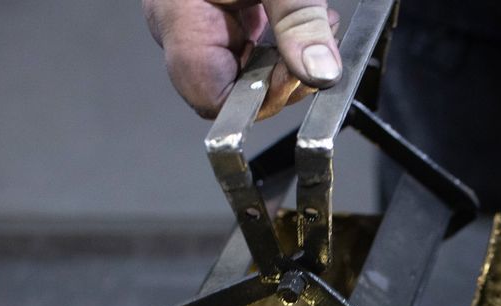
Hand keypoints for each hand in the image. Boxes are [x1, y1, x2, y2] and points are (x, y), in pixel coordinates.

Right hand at [144, 0, 341, 119]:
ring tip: (317, 26)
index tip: (299, 78)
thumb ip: (299, 21)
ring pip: (242, 69)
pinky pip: (244, 44)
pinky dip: (277, 41)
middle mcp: (179, 24)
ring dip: (285, 60)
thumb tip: (321, 73)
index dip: (260, 102)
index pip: (210, 99)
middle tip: (318, 49)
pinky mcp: (214, 9)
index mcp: (179, 17)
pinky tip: (299, 22)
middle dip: (282, 78)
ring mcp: (195, 18)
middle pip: (230, 89)